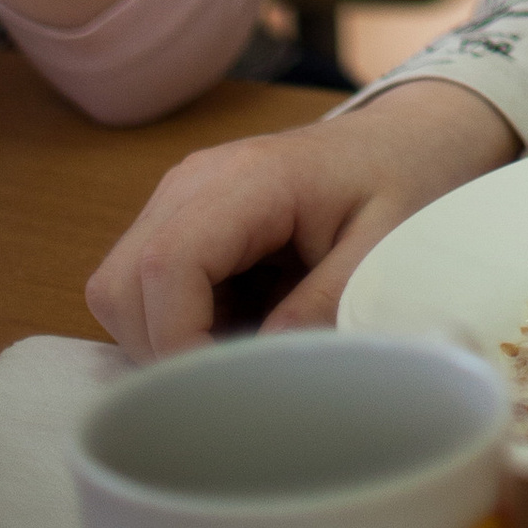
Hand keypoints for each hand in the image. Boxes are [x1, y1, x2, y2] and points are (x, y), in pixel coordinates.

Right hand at [87, 80, 517, 361]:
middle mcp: (195, 180)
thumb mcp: (385, 245)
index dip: (177, 343)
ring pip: (121, 291)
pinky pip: (145, 288)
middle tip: (233, 374)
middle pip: (122, 285)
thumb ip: (327, 300)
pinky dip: (179, 321)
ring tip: (247, 339)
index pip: (164, 266)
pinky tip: (243, 318)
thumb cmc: (402, 180)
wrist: (406, 138)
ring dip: (169, 337)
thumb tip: (260, 362)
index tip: (223, 389)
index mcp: (249, 177)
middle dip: (163, 349)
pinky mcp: (181, 217)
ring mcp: (180, 196)